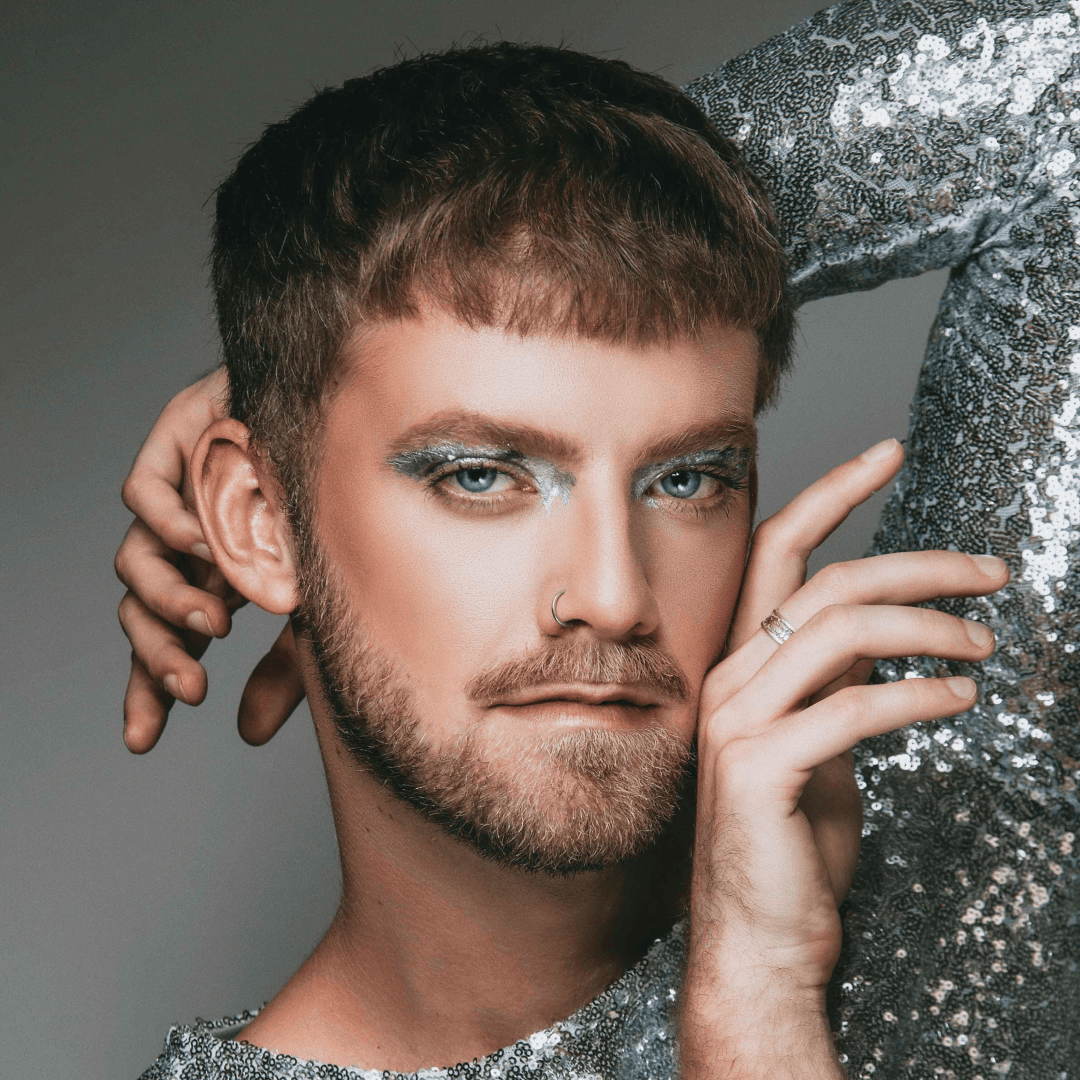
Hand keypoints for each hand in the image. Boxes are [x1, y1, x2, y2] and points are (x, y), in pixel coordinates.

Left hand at [115, 369, 304, 751]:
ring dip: (167, 600)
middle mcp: (189, 547)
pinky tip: (203, 544)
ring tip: (213, 622)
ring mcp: (180, 499)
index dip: (148, 686)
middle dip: (157, 656)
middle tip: (190, 687)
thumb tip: (244, 736)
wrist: (356, 421)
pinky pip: (142, 495)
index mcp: (217, 582)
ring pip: (134, 561)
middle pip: (141, 612)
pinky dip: (168, 523)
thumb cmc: (342, 514)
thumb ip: (281, 670)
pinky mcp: (175, 445)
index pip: (167, 641)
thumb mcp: (317, 608)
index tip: (144, 741)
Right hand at [679, 439, 1008, 1077]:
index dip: (833, 493)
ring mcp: (737, 721)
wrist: (758, 938)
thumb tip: (893, 638)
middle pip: (825, 582)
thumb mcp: (819, 744)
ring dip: (930, 627)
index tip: (889, 451)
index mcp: (741, 663)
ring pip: (839, 630)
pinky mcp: (759, 769)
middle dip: (917, 563)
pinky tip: (960, 698)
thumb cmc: (793, 844)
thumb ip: (836, 682)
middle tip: (993, 570)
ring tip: (987, 644)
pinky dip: (917, 694)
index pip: (777, 552)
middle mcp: (730, 678)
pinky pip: (852, 708)